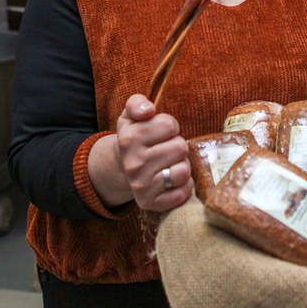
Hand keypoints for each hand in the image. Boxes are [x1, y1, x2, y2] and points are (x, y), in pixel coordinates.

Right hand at [88, 94, 192, 212]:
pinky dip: (184, 186)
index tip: (160, 133)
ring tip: (169, 164)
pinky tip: (172, 180)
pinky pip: (183, 192)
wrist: (122, 168)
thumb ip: (137, 104)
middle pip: (180, 147)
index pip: (169, 125)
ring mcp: (141, 186)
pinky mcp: (150, 203)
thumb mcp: (130, 115)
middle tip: (166, 150)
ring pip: (183, 170)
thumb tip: (148, 111)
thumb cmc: (136, 137)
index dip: (169, 127)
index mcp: (128, 139)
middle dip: (177, 146)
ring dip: (181, 165)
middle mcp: (133, 164)